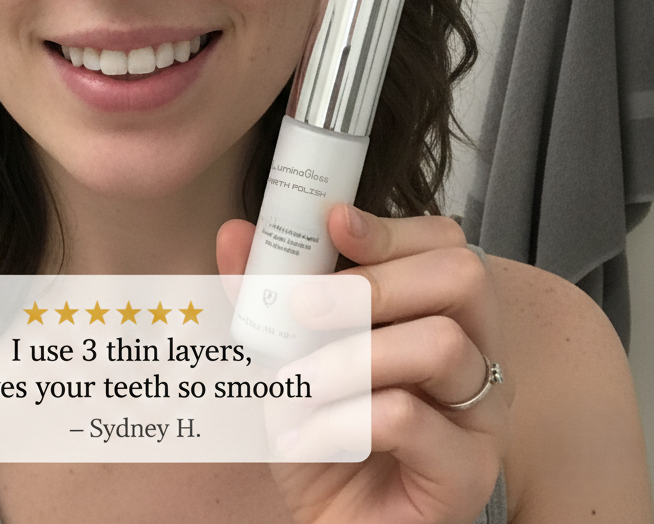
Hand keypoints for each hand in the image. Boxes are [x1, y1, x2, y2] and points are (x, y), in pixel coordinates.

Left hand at [217, 206, 510, 523]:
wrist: (331, 520)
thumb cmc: (320, 427)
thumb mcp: (286, 350)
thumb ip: (265, 292)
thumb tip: (234, 234)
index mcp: (440, 312)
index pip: (444, 242)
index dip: (390, 227)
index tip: (333, 222)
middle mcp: (476, 354)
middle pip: (461, 277)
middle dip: (373, 282)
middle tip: (303, 307)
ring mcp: (482, 415)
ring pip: (441, 345)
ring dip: (350, 355)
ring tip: (298, 382)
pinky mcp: (467, 473)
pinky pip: (410, 419)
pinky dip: (341, 418)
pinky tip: (308, 435)